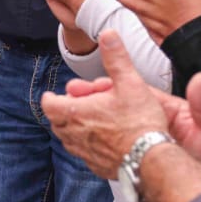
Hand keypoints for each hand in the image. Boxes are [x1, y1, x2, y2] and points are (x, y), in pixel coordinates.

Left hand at [41, 30, 170, 178]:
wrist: (152, 157)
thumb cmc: (140, 122)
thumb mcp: (130, 82)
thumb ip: (116, 58)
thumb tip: (108, 35)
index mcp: (77, 113)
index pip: (49, 105)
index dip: (49, 98)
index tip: (52, 94)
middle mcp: (76, 135)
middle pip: (57, 122)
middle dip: (62, 112)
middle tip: (74, 105)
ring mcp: (85, 153)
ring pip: (68, 140)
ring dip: (73, 129)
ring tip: (86, 121)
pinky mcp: (97, 166)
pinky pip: (84, 155)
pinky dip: (86, 145)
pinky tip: (101, 140)